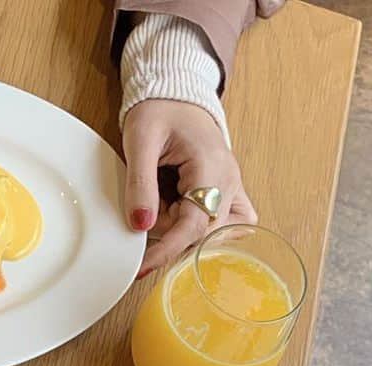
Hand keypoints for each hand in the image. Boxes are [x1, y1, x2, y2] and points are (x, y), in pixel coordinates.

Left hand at [123, 99, 256, 278]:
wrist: (176, 93)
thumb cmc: (159, 110)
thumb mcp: (140, 140)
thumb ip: (140, 184)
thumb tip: (141, 225)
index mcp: (211, 166)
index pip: (193, 224)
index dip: (167, 249)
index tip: (143, 266)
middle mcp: (229, 180)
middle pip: (202, 235)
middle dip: (171, 232)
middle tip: (149, 204)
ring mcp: (232, 187)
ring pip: (211, 234)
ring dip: (182, 229)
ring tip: (163, 198)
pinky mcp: (227, 192)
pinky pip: (224, 226)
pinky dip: (199, 228)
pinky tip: (179, 211)